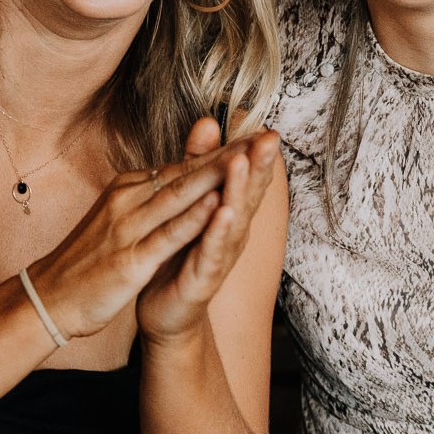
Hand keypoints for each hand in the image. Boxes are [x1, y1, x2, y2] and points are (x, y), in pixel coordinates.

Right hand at [26, 141, 251, 343]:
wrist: (49, 297)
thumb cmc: (86, 260)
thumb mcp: (116, 217)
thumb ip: (145, 194)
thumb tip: (171, 175)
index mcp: (127, 189)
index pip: (181, 166)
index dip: (220, 152)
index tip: (254, 136)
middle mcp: (128, 200)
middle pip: (186, 173)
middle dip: (228, 154)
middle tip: (264, 136)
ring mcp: (128, 228)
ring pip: (179, 196)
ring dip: (217, 175)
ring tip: (249, 157)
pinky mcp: (130, 259)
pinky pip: (166, 235)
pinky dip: (191, 219)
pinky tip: (215, 205)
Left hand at [137, 120, 282, 345]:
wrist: (164, 311)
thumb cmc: (178, 254)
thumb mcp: (189, 203)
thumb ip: (198, 165)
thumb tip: (208, 122)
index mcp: (229, 213)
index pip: (246, 177)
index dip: (256, 153)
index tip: (267, 126)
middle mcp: (232, 232)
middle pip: (248, 193)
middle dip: (258, 164)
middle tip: (269, 137)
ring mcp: (221, 255)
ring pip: (234, 218)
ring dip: (239, 189)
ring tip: (243, 162)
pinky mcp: (204, 277)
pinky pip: (213, 250)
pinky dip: (219, 230)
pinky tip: (223, 212)